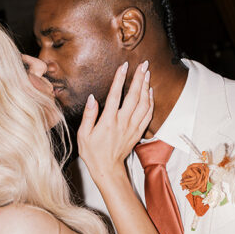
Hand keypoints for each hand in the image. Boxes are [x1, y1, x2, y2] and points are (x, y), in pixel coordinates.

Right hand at [77, 61, 152, 182]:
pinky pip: (148, 115)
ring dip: (146, 87)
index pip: (115, 95)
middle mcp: (123, 122)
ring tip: (147, 73)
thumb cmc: (93, 153)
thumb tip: (92, 98)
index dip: (120, 79)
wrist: (108, 169)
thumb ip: (89, 115)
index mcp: (108, 121)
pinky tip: (150, 92)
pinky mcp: (138, 132)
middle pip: (134, 96)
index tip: (124, 66)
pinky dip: (151, 102)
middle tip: (143, 64)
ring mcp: (132, 127)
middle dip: (139, 78)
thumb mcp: (83, 135)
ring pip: (144, 104)